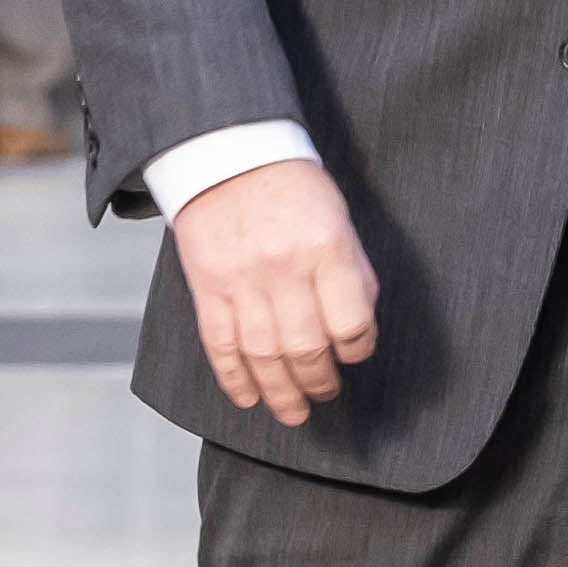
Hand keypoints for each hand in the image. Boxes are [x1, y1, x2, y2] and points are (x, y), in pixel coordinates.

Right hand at [172, 155, 381, 424]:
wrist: (227, 154)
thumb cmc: (291, 186)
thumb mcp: (338, 218)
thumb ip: (352, 272)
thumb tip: (359, 329)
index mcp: (326, 248)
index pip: (351, 322)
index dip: (358, 349)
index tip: (356, 354)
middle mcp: (284, 268)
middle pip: (306, 347)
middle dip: (320, 381)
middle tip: (326, 393)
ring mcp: (242, 281)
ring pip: (263, 355)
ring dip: (281, 393)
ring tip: (294, 412)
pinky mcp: (208, 287)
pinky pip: (221, 345)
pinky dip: (234, 378)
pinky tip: (249, 398)